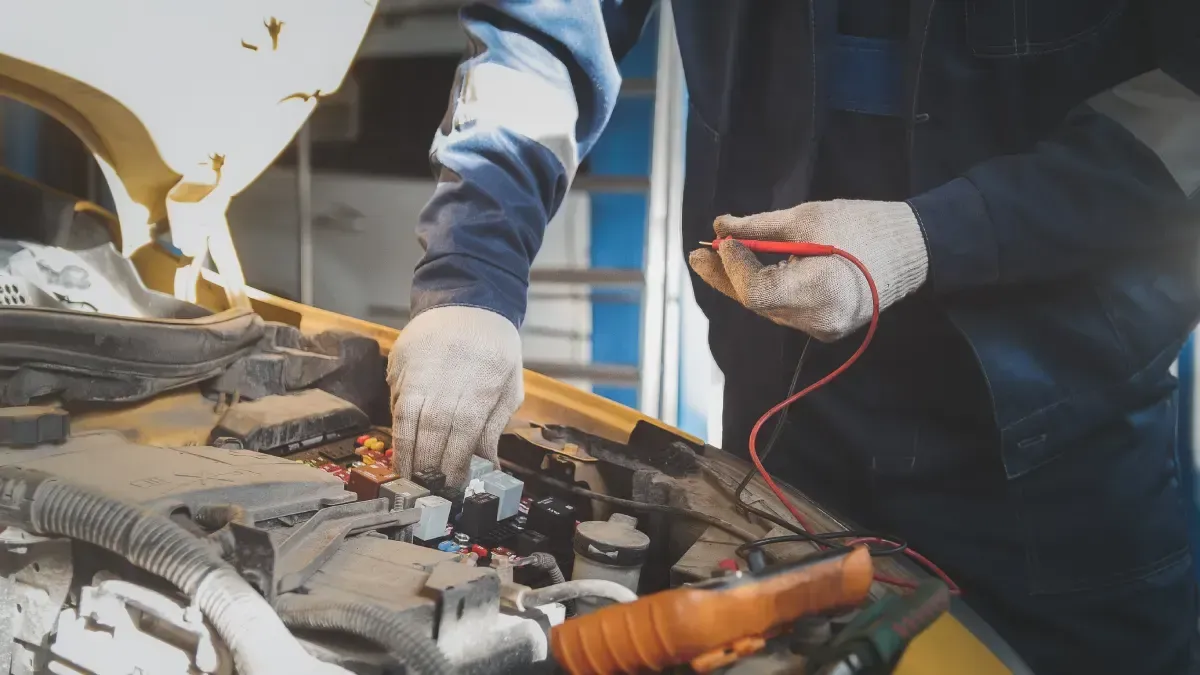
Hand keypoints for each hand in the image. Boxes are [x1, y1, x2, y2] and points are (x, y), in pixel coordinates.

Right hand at [387, 306, 522, 485]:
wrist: (468, 301)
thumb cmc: (495, 348)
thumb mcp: (509, 386)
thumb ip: (493, 426)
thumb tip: (485, 466)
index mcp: (480, 383)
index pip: (461, 433)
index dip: (453, 465)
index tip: (451, 487)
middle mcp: (446, 376)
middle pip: (431, 429)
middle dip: (427, 465)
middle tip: (426, 491)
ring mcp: (419, 367)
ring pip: (406, 418)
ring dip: (406, 452)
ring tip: (408, 477)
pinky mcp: (399, 362)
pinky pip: (395, 400)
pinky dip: (398, 426)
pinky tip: (402, 445)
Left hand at [688, 199, 928, 341]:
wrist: (913, 248)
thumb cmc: (862, 225)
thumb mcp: (807, 218)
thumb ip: (759, 228)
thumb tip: (720, 227)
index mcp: (818, 292)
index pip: (755, 292)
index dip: (732, 268)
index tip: (722, 241)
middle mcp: (818, 321)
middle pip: (756, 303)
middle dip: (727, 275)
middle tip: (698, 253)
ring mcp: (822, 329)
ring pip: (767, 307)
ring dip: (743, 282)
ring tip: (720, 256)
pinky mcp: (825, 328)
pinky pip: (784, 309)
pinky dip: (766, 289)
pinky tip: (748, 269)